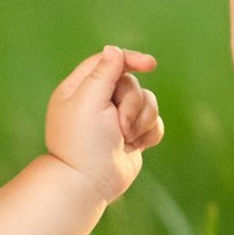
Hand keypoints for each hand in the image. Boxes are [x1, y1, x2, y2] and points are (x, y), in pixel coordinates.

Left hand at [45, 47, 165, 198]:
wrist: (88, 185)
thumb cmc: (83, 142)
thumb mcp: (88, 101)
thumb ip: (103, 73)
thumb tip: (113, 49)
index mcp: (79, 89)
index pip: (108, 61)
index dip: (130, 60)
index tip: (150, 64)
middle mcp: (97, 101)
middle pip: (131, 83)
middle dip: (132, 103)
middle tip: (119, 125)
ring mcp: (116, 119)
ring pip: (147, 102)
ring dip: (142, 120)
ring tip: (126, 138)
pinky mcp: (132, 135)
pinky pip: (154, 123)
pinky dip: (149, 134)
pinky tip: (135, 147)